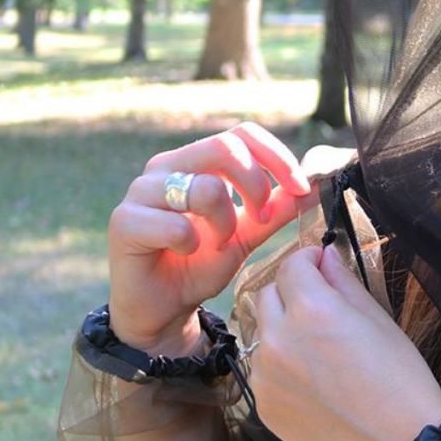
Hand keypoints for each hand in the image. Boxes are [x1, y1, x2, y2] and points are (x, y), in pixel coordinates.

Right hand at [107, 122, 312, 355]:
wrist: (163, 306)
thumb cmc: (200, 264)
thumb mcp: (249, 233)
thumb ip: (277, 208)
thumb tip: (315, 184)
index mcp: (196, 161)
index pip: (242, 134)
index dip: (277, 156)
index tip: (300, 187)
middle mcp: (166, 167)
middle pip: (225, 147)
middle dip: (256, 185)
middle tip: (261, 217)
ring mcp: (141, 191)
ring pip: (204, 186)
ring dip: (225, 221)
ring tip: (220, 242)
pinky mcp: (124, 222)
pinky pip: (175, 223)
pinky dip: (193, 243)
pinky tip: (188, 253)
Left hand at [251, 245, 440, 440]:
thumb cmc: (403, 379)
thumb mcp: (379, 320)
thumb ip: (344, 283)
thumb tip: (324, 257)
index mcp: (312, 309)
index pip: (292, 265)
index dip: (309, 260)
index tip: (322, 266)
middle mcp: (278, 338)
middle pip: (267, 295)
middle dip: (291, 292)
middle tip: (322, 308)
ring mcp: (265, 376)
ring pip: (261, 334)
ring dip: (282, 329)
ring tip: (318, 350)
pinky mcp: (264, 407)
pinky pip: (263, 371)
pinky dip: (281, 365)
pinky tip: (313, 383)